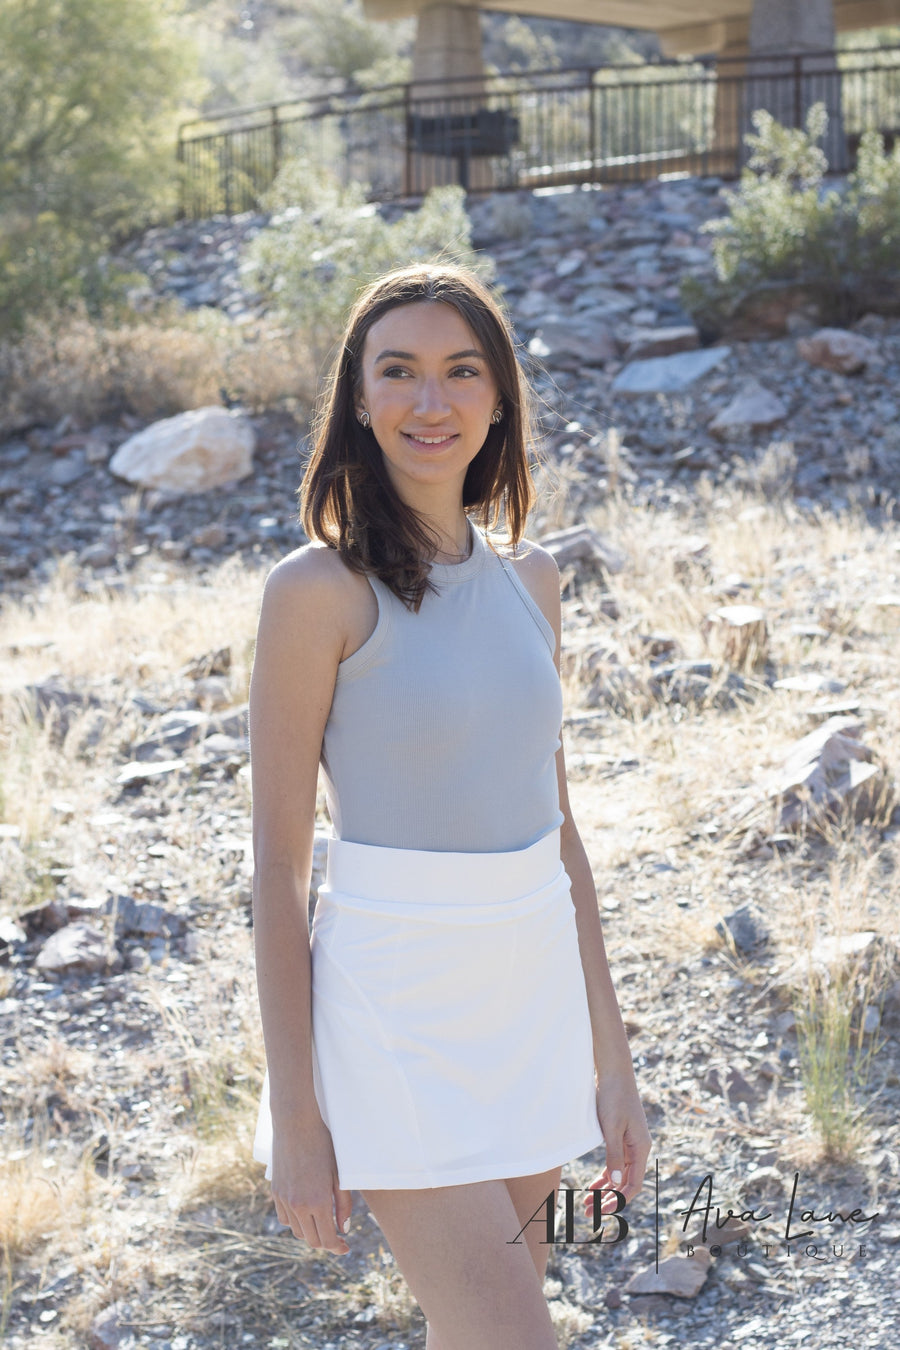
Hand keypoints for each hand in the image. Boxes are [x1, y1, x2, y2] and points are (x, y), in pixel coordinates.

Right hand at [270, 1112, 352, 1255]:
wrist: (296, 1124)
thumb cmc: (323, 1145)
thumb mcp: (338, 1175)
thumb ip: (343, 1204)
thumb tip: (344, 1228)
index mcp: (317, 1201)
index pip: (327, 1239)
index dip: (337, 1247)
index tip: (345, 1247)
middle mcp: (298, 1205)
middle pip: (311, 1240)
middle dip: (326, 1242)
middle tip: (337, 1237)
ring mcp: (284, 1200)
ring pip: (297, 1231)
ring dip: (310, 1232)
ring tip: (322, 1223)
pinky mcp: (275, 1192)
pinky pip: (284, 1218)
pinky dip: (296, 1222)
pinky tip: (305, 1213)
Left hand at [582, 1075, 651, 1222]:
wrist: (614, 1072)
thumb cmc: (613, 1097)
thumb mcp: (611, 1128)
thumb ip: (614, 1156)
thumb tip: (615, 1183)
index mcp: (640, 1148)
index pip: (632, 1184)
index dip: (617, 1200)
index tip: (601, 1212)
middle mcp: (638, 1148)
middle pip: (625, 1182)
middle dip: (608, 1199)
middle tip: (588, 1212)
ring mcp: (631, 1143)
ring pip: (619, 1174)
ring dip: (604, 1190)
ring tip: (586, 1203)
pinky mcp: (621, 1136)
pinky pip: (615, 1163)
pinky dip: (605, 1175)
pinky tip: (593, 1185)